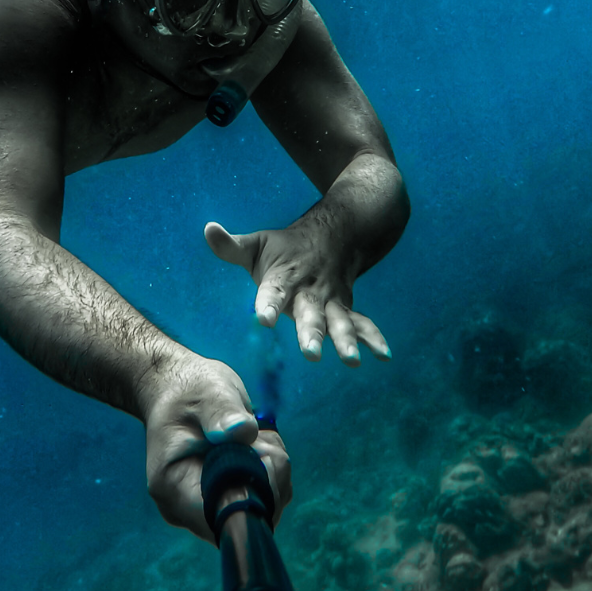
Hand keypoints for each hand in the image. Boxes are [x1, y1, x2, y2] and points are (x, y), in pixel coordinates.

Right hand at [141, 354, 290, 541]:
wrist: (177, 393)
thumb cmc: (188, 391)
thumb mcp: (206, 392)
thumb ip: (221, 412)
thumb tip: (243, 431)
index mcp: (172, 486)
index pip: (221, 515)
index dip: (253, 491)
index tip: (261, 452)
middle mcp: (185, 509)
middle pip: (247, 513)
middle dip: (266, 473)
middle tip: (255, 434)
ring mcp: (205, 509)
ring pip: (264, 504)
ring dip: (270, 468)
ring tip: (250, 435)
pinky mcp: (224, 502)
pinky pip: (266, 495)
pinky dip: (270, 469)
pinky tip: (253, 444)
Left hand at [206, 221, 391, 364]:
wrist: (338, 231)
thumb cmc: (286, 246)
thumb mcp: (257, 243)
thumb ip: (231, 246)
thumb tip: (208, 228)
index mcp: (284, 276)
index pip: (274, 291)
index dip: (269, 304)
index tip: (264, 320)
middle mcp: (309, 290)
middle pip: (310, 313)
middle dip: (311, 333)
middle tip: (311, 354)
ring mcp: (331, 300)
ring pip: (339, 321)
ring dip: (346, 340)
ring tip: (352, 361)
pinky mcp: (346, 307)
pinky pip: (362, 322)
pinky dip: (374, 337)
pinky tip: (383, 355)